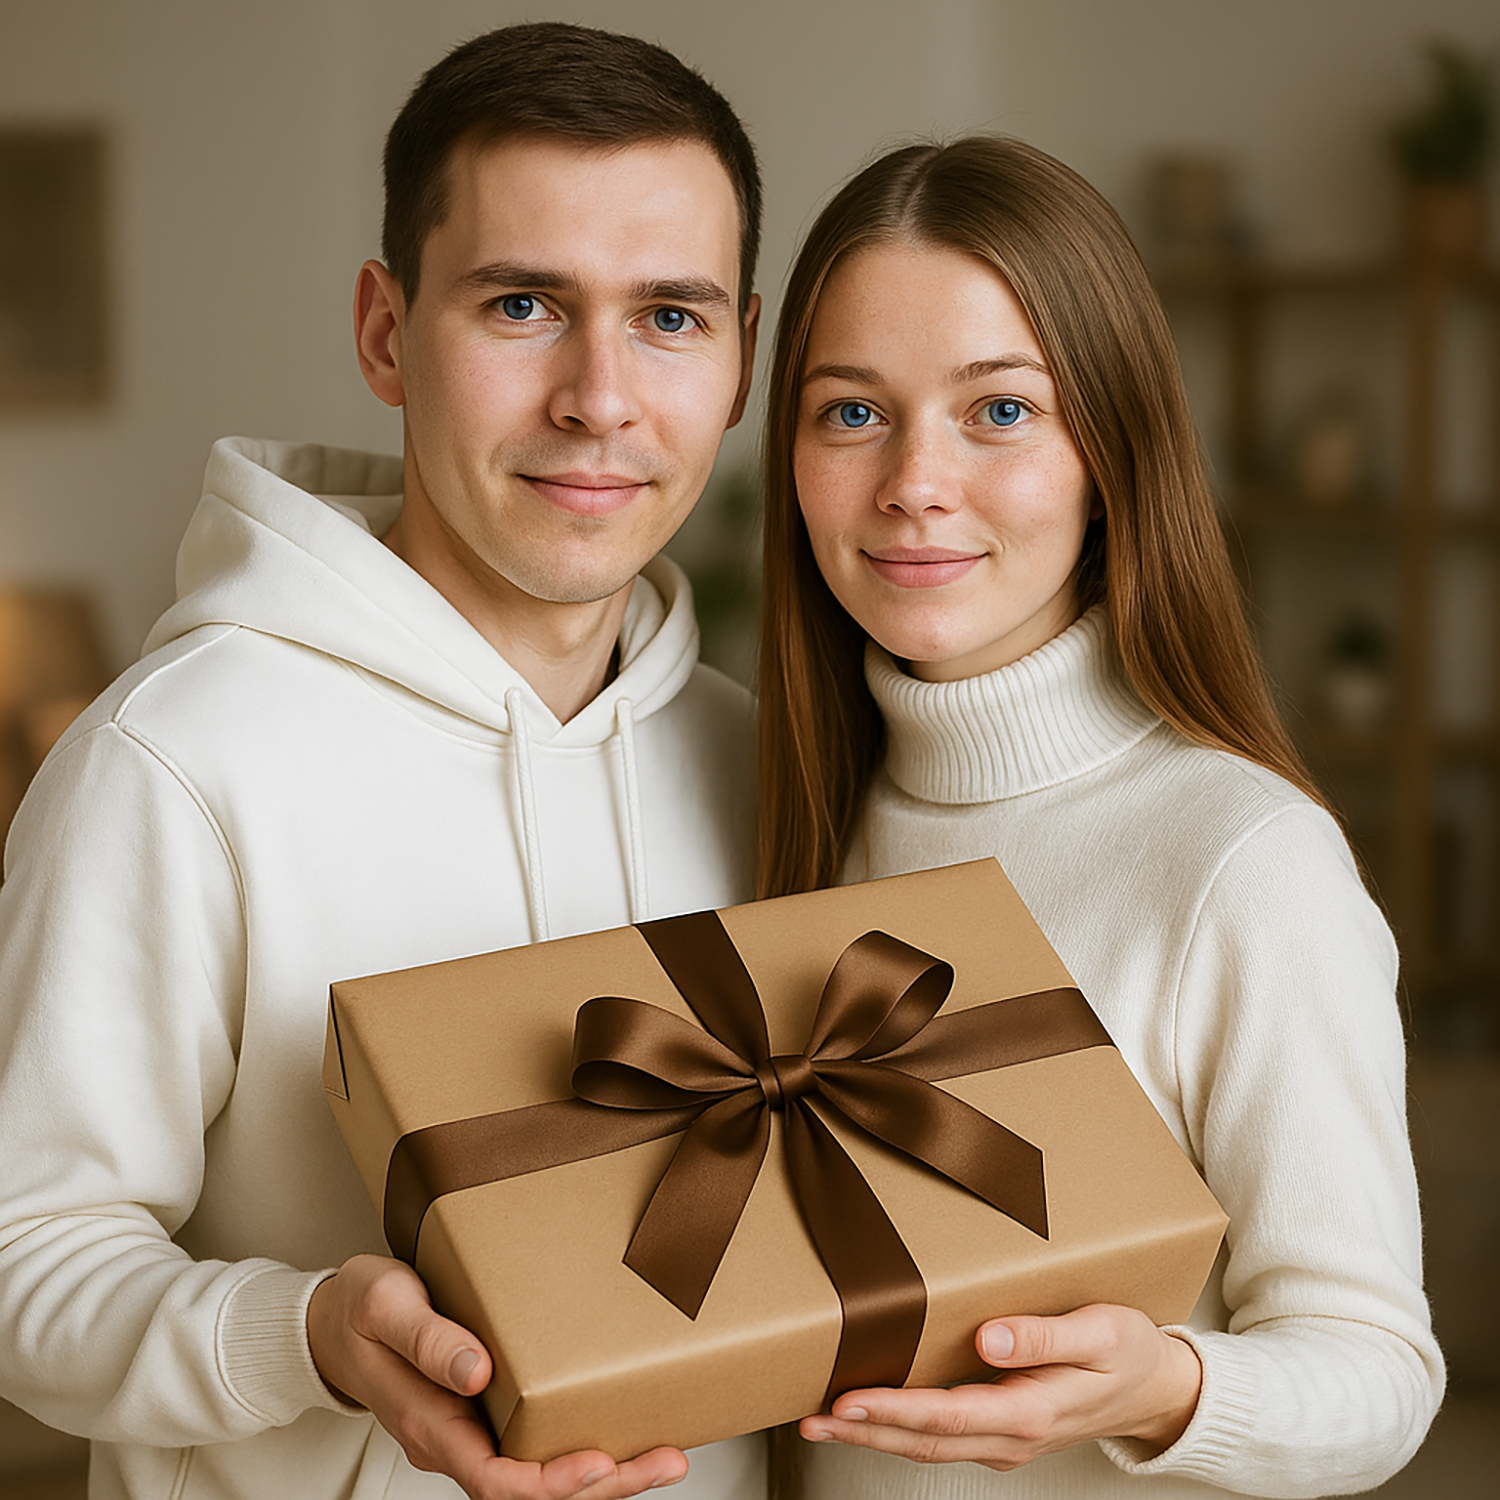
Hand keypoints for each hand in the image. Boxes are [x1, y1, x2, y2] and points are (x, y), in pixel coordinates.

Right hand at [307, 1254, 687, 1497]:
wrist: (330, 1322)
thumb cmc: (358, 1310)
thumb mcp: (386, 1307)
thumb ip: (428, 1339)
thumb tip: (477, 1372)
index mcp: (431, 1425)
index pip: (496, 1481)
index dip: (550, 1484)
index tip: (599, 1464)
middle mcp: (455, 1442)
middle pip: (532, 1493)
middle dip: (604, 1485)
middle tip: (667, 1460)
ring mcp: (471, 1434)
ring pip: (540, 1477)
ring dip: (604, 1474)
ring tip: (666, 1454)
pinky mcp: (485, 1417)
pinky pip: (536, 1449)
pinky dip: (583, 1449)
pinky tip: (624, 1433)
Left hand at [799, 1304, 1201, 1470]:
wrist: (1156, 1390)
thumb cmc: (1129, 1352)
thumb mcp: (1101, 1333)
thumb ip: (1044, 1336)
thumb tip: (988, 1338)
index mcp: (1032, 1410)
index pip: (948, 1416)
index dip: (895, 1410)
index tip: (849, 1399)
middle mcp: (1011, 1436)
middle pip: (925, 1440)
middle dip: (864, 1430)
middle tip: (810, 1416)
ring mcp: (1004, 1440)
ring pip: (927, 1445)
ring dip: (873, 1434)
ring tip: (821, 1418)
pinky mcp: (1000, 1431)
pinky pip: (942, 1438)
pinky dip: (900, 1429)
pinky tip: (871, 1414)